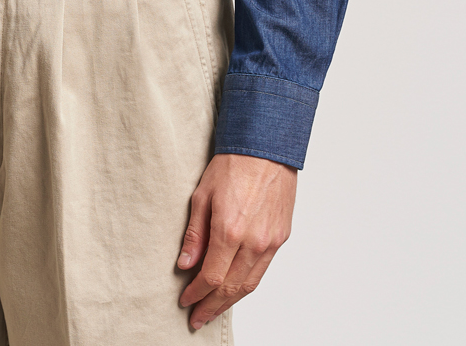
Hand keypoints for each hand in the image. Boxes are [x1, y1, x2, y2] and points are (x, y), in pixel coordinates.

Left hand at [176, 153, 296, 328]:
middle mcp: (253, 242)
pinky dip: (247, 285)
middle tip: (197, 318)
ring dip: (229, 302)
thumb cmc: (233, 164)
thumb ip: (195, 234)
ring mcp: (270, 242)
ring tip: (213, 310)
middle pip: (230, 288)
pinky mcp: (281, 238)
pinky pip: (262, 270)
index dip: (196, 293)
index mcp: (230, 230)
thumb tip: (185, 264)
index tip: (185, 300)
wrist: (266, 147)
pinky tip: (235, 289)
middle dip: (211, 306)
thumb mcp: (202, 195)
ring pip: (249, 285)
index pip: (210, 276)